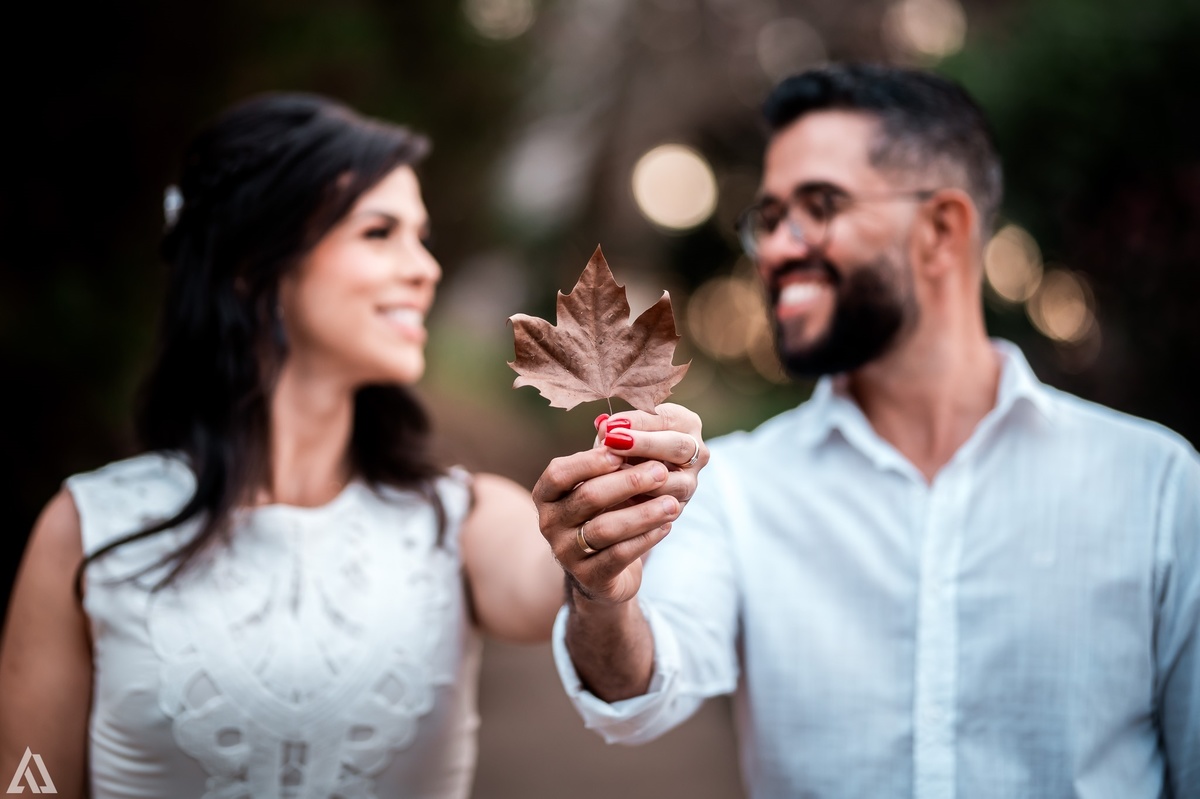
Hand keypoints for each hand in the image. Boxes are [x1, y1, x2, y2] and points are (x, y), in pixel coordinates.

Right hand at [533, 403, 707, 605]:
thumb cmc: (603, 512)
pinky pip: (619, 556)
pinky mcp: (590, 577)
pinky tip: (667, 526)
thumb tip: (618, 425)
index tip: (621, 451)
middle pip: (588, 498)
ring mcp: (566, 552)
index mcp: (546, 494)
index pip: (559, 473)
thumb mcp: (599, 482)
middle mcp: (548, 523)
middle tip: (662, 471)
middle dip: (628, 482)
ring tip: (673, 503)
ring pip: (606, 529)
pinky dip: (646, 538)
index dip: (589, 461)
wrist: (602, 570)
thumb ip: (607, 456)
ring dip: (643, 513)